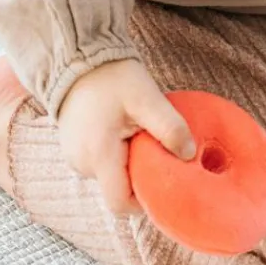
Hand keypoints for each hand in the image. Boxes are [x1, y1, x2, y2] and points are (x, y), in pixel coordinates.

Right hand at [57, 58, 195, 214]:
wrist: (78, 60)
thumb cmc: (112, 78)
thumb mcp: (147, 99)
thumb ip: (170, 128)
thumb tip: (190, 154)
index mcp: (98, 156)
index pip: (121, 204)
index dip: (147, 202)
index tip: (169, 184)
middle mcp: (82, 164)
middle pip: (119, 191)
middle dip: (144, 178)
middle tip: (164, 154)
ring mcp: (76, 159)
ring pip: (113, 177)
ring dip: (132, 164)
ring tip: (146, 139)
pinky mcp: (76, 150)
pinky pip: (104, 164)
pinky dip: (120, 155)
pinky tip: (131, 134)